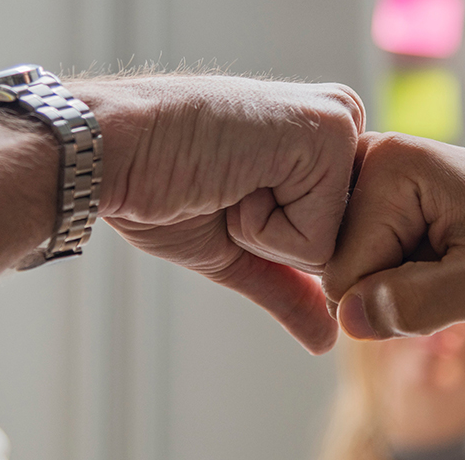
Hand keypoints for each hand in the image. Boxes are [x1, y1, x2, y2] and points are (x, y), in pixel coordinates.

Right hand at [73, 76, 365, 353]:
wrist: (115, 151)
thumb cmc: (161, 186)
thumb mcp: (235, 248)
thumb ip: (288, 287)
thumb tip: (327, 340)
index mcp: (327, 145)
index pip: (343, 242)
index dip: (281, 247)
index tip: (230, 196)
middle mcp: (346, 125)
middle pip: (350, 246)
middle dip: (281, 243)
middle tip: (230, 190)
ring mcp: (343, 125)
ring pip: (338, 246)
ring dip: (269, 235)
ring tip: (231, 182)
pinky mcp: (331, 131)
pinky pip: (320, 238)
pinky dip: (265, 229)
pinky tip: (234, 178)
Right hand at [322, 133, 464, 339]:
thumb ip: (422, 303)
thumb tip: (349, 318)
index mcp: (388, 167)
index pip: (342, 276)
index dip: (393, 300)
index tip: (450, 276)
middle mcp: (365, 157)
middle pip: (336, 268)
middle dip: (390, 289)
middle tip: (450, 270)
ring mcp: (365, 172)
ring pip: (345, 267)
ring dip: (392, 282)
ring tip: (444, 261)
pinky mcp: (370, 190)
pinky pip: (355, 257)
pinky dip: (392, 271)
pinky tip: (432, 254)